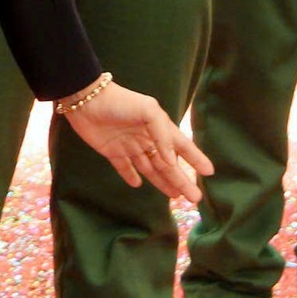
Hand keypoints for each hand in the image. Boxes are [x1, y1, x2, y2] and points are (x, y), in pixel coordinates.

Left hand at [60, 80, 212, 202]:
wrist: (86, 99)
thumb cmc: (121, 102)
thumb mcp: (149, 111)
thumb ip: (163, 135)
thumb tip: (171, 162)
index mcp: (159, 127)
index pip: (182, 146)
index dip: (195, 158)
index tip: (209, 172)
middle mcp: (146, 138)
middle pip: (168, 164)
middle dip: (182, 180)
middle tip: (195, 198)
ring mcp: (129, 146)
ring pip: (150, 168)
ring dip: (163, 182)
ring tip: (176, 196)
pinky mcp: (112, 152)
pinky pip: (124, 167)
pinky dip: (131, 176)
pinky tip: (138, 184)